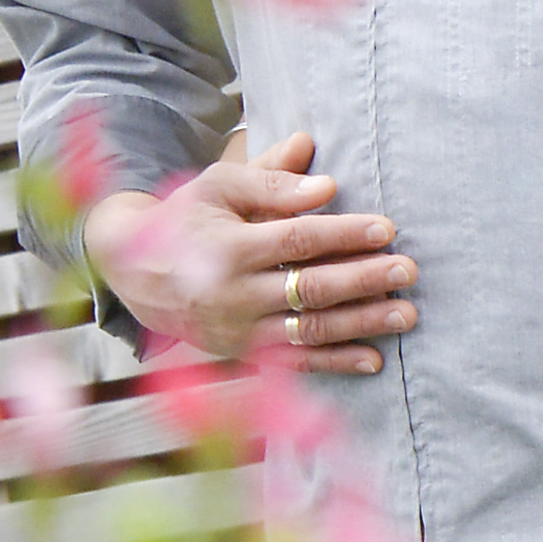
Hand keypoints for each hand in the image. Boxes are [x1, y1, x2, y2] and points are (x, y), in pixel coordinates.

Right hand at [82, 132, 414, 373]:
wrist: (133, 273)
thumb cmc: (187, 216)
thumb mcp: (218, 185)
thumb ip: (270, 179)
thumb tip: (325, 181)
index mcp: (227, 247)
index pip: (296, 240)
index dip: (343, 233)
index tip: (386, 228)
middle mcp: (233, 294)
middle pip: (309, 287)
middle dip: (364, 279)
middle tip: (408, 271)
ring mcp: (238, 330)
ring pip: (309, 329)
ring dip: (361, 323)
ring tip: (406, 315)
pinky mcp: (243, 353)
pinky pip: (296, 361)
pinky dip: (336, 362)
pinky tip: (374, 359)